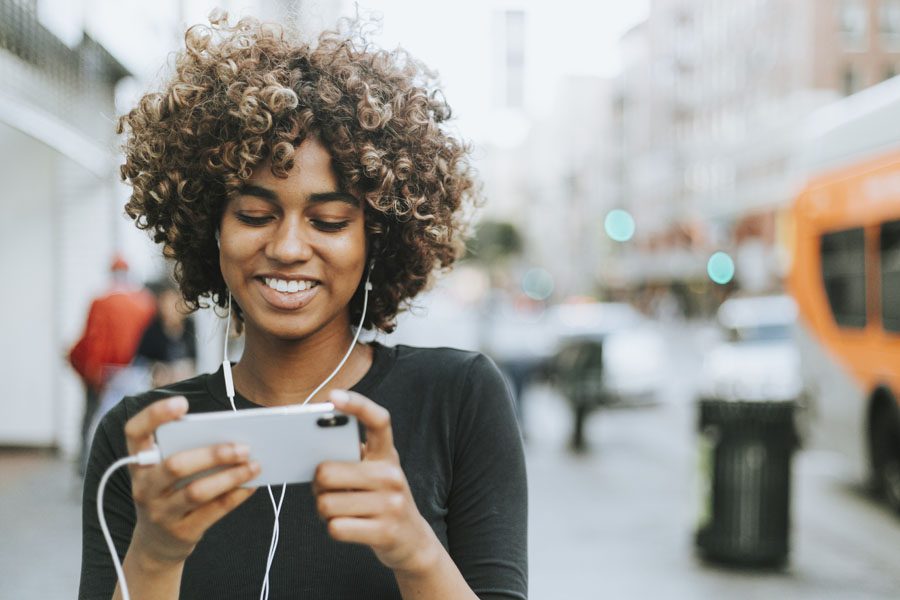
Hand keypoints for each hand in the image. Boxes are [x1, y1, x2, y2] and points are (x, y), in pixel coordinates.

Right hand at [123, 396, 259, 565]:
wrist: (156, 544)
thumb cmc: (170, 492)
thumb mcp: (164, 471)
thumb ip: (186, 450)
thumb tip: (232, 434)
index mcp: (139, 462)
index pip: (135, 432)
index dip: (154, 416)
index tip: (182, 403)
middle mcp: (144, 487)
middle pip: (175, 465)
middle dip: (213, 454)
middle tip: (244, 446)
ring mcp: (159, 512)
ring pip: (196, 491)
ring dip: (230, 476)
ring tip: (255, 464)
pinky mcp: (180, 532)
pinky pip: (212, 512)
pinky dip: (235, 496)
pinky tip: (251, 485)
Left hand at [313, 390, 438, 574]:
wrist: (412, 540)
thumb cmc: (381, 500)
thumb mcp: (375, 474)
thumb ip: (351, 459)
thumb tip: (312, 452)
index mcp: (387, 455)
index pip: (378, 420)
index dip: (357, 405)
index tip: (333, 397)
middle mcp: (392, 475)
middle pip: (327, 472)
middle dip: (318, 484)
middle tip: (327, 489)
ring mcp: (391, 504)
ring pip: (326, 504)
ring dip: (324, 510)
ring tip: (341, 509)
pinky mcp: (384, 532)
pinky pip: (336, 527)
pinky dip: (334, 528)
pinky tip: (349, 526)